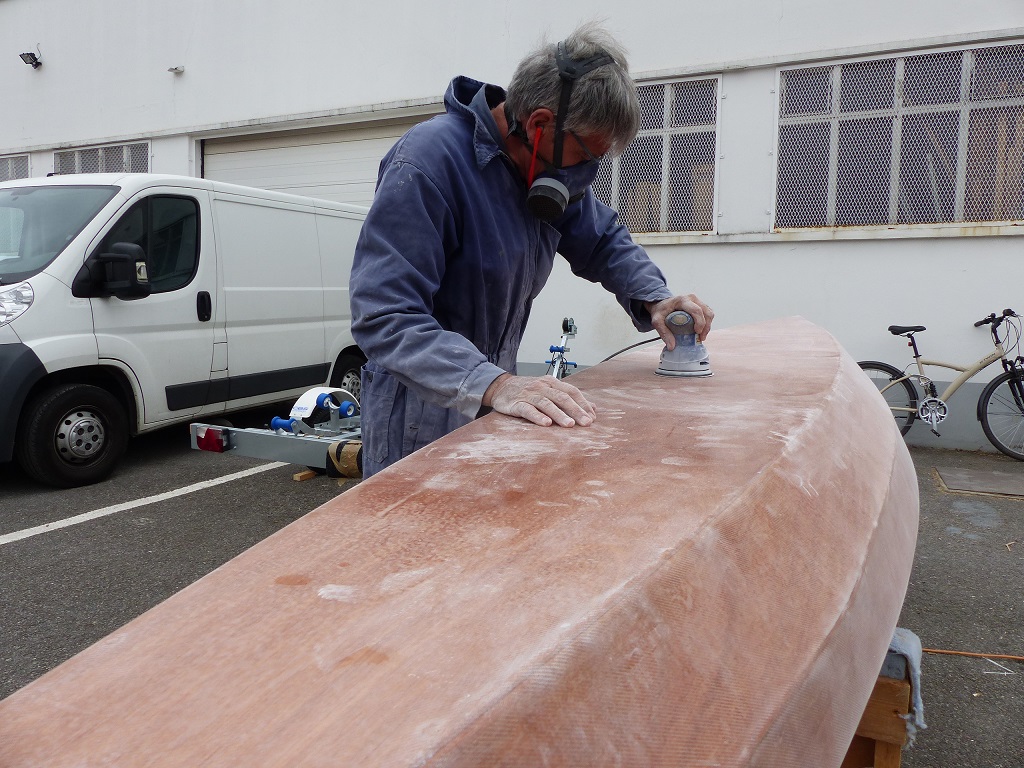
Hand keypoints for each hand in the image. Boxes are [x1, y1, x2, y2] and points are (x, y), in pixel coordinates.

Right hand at [482, 374, 596, 427]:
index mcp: (551, 382)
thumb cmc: (528, 390)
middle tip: (586, 423)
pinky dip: (537, 416)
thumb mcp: (549, 389)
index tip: (592, 417)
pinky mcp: (517, 404)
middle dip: (576, 410)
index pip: (571, 391)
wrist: (500, 387)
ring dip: (559, 414)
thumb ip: (569, 398)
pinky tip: (546, 424)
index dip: (583, 404)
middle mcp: (542, 387)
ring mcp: (529, 395)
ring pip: (546, 404)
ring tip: (570, 425)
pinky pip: (528, 410)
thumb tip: (593, 408)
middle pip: (562, 397)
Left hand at [645, 294, 714, 346]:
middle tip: (700, 338)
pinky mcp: (700, 305)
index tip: (697, 333)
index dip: (700, 322)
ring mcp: (697, 301)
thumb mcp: (657, 321)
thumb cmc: (660, 311)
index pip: (696, 310)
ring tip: (701, 336)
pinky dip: (707, 323)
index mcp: (682, 300)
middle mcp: (692, 298)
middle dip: (706, 327)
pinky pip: (708, 314)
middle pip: (706, 312)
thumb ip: (663, 333)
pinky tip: (701, 331)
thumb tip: (672, 346)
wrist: (661, 304)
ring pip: (709, 313)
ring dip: (707, 326)